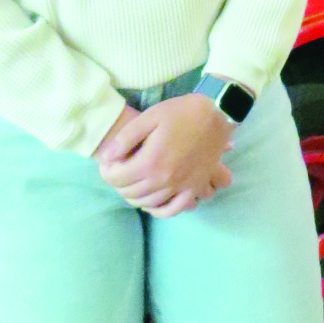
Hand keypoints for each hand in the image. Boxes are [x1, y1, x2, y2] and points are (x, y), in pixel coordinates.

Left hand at [93, 94, 233, 217]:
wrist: (217, 114)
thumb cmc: (182, 112)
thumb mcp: (149, 117)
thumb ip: (125, 138)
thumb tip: (107, 157)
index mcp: (150, 161)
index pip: (116, 178)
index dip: (106, 172)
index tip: (106, 163)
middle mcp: (164, 180)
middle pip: (130, 192)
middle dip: (118, 183)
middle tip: (117, 171)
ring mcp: (181, 187)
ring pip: (148, 203)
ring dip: (134, 196)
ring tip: (130, 183)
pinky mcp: (194, 188)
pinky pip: (173, 209)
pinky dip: (158, 210)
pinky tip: (151, 203)